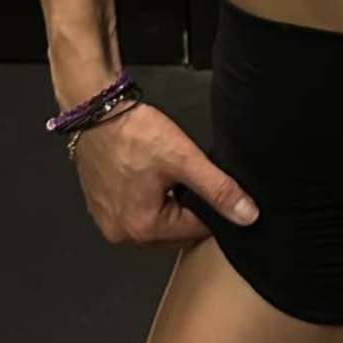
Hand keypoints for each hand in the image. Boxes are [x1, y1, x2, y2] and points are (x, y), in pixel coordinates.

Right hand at [72, 101, 259, 246]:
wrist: (95, 110)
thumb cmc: (132, 132)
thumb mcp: (184, 159)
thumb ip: (219, 189)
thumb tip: (247, 215)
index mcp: (142, 228)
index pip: (196, 231)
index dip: (211, 208)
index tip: (210, 185)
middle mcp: (121, 232)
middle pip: (174, 231)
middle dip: (187, 209)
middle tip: (186, 176)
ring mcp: (107, 221)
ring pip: (156, 222)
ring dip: (169, 205)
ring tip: (167, 174)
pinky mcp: (101, 206)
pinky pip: (136, 212)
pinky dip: (149, 200)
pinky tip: (150, 176)